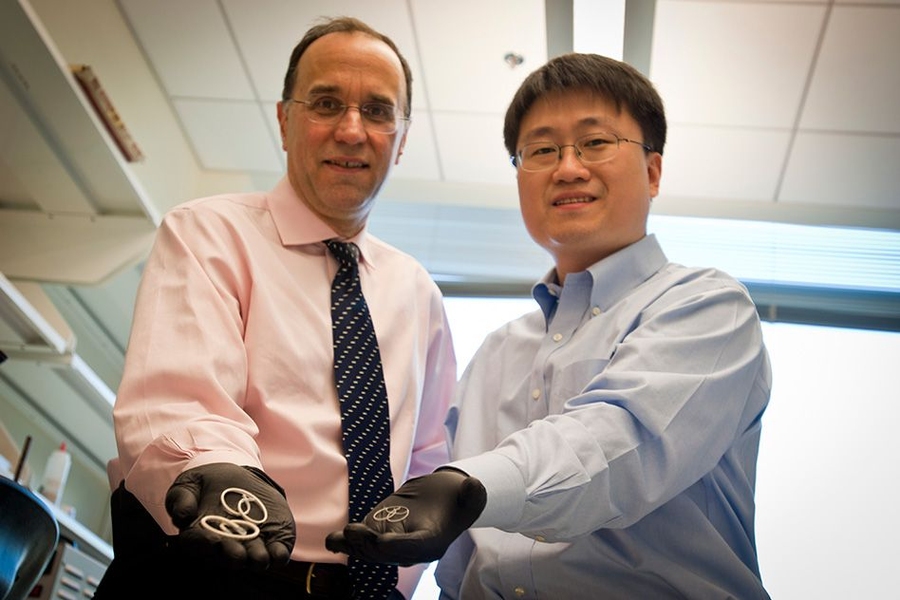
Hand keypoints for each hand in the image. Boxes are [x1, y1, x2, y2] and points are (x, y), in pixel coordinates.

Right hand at [165, 463, 294, 569]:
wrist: (233, 479)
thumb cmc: (203, 485)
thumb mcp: (188, 485)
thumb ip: (181, 499)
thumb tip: (182, 515)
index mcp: (200, 536)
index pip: (201, 544)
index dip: (206, 544)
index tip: (212, 540)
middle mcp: (226, 546)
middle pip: (229, 557)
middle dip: (234, 555)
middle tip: (238, 553)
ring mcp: (251, 544)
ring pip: (254, 559)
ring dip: (257, 559)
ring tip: (259, 556)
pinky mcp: (273, 538)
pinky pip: (277, 553)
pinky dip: (279, 554)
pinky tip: (278, 552)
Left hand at [325, 468, 485, 564]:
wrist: (444, 497)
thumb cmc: (458, 497)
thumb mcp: (470, 494)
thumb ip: (473, 494)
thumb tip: (475, 485)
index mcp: (432, 543)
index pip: (413, 547)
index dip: (397, 546)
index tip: (381, 540)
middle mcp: (410, 550)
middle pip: (387, 552)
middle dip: (369, 544)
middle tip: (354, 531)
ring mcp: (394, 543)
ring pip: (371, 550)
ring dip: (355, 544)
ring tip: (341, 535)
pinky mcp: (381, 533)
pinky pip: (362, 543)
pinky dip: (347, 543)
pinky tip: (333, 540)